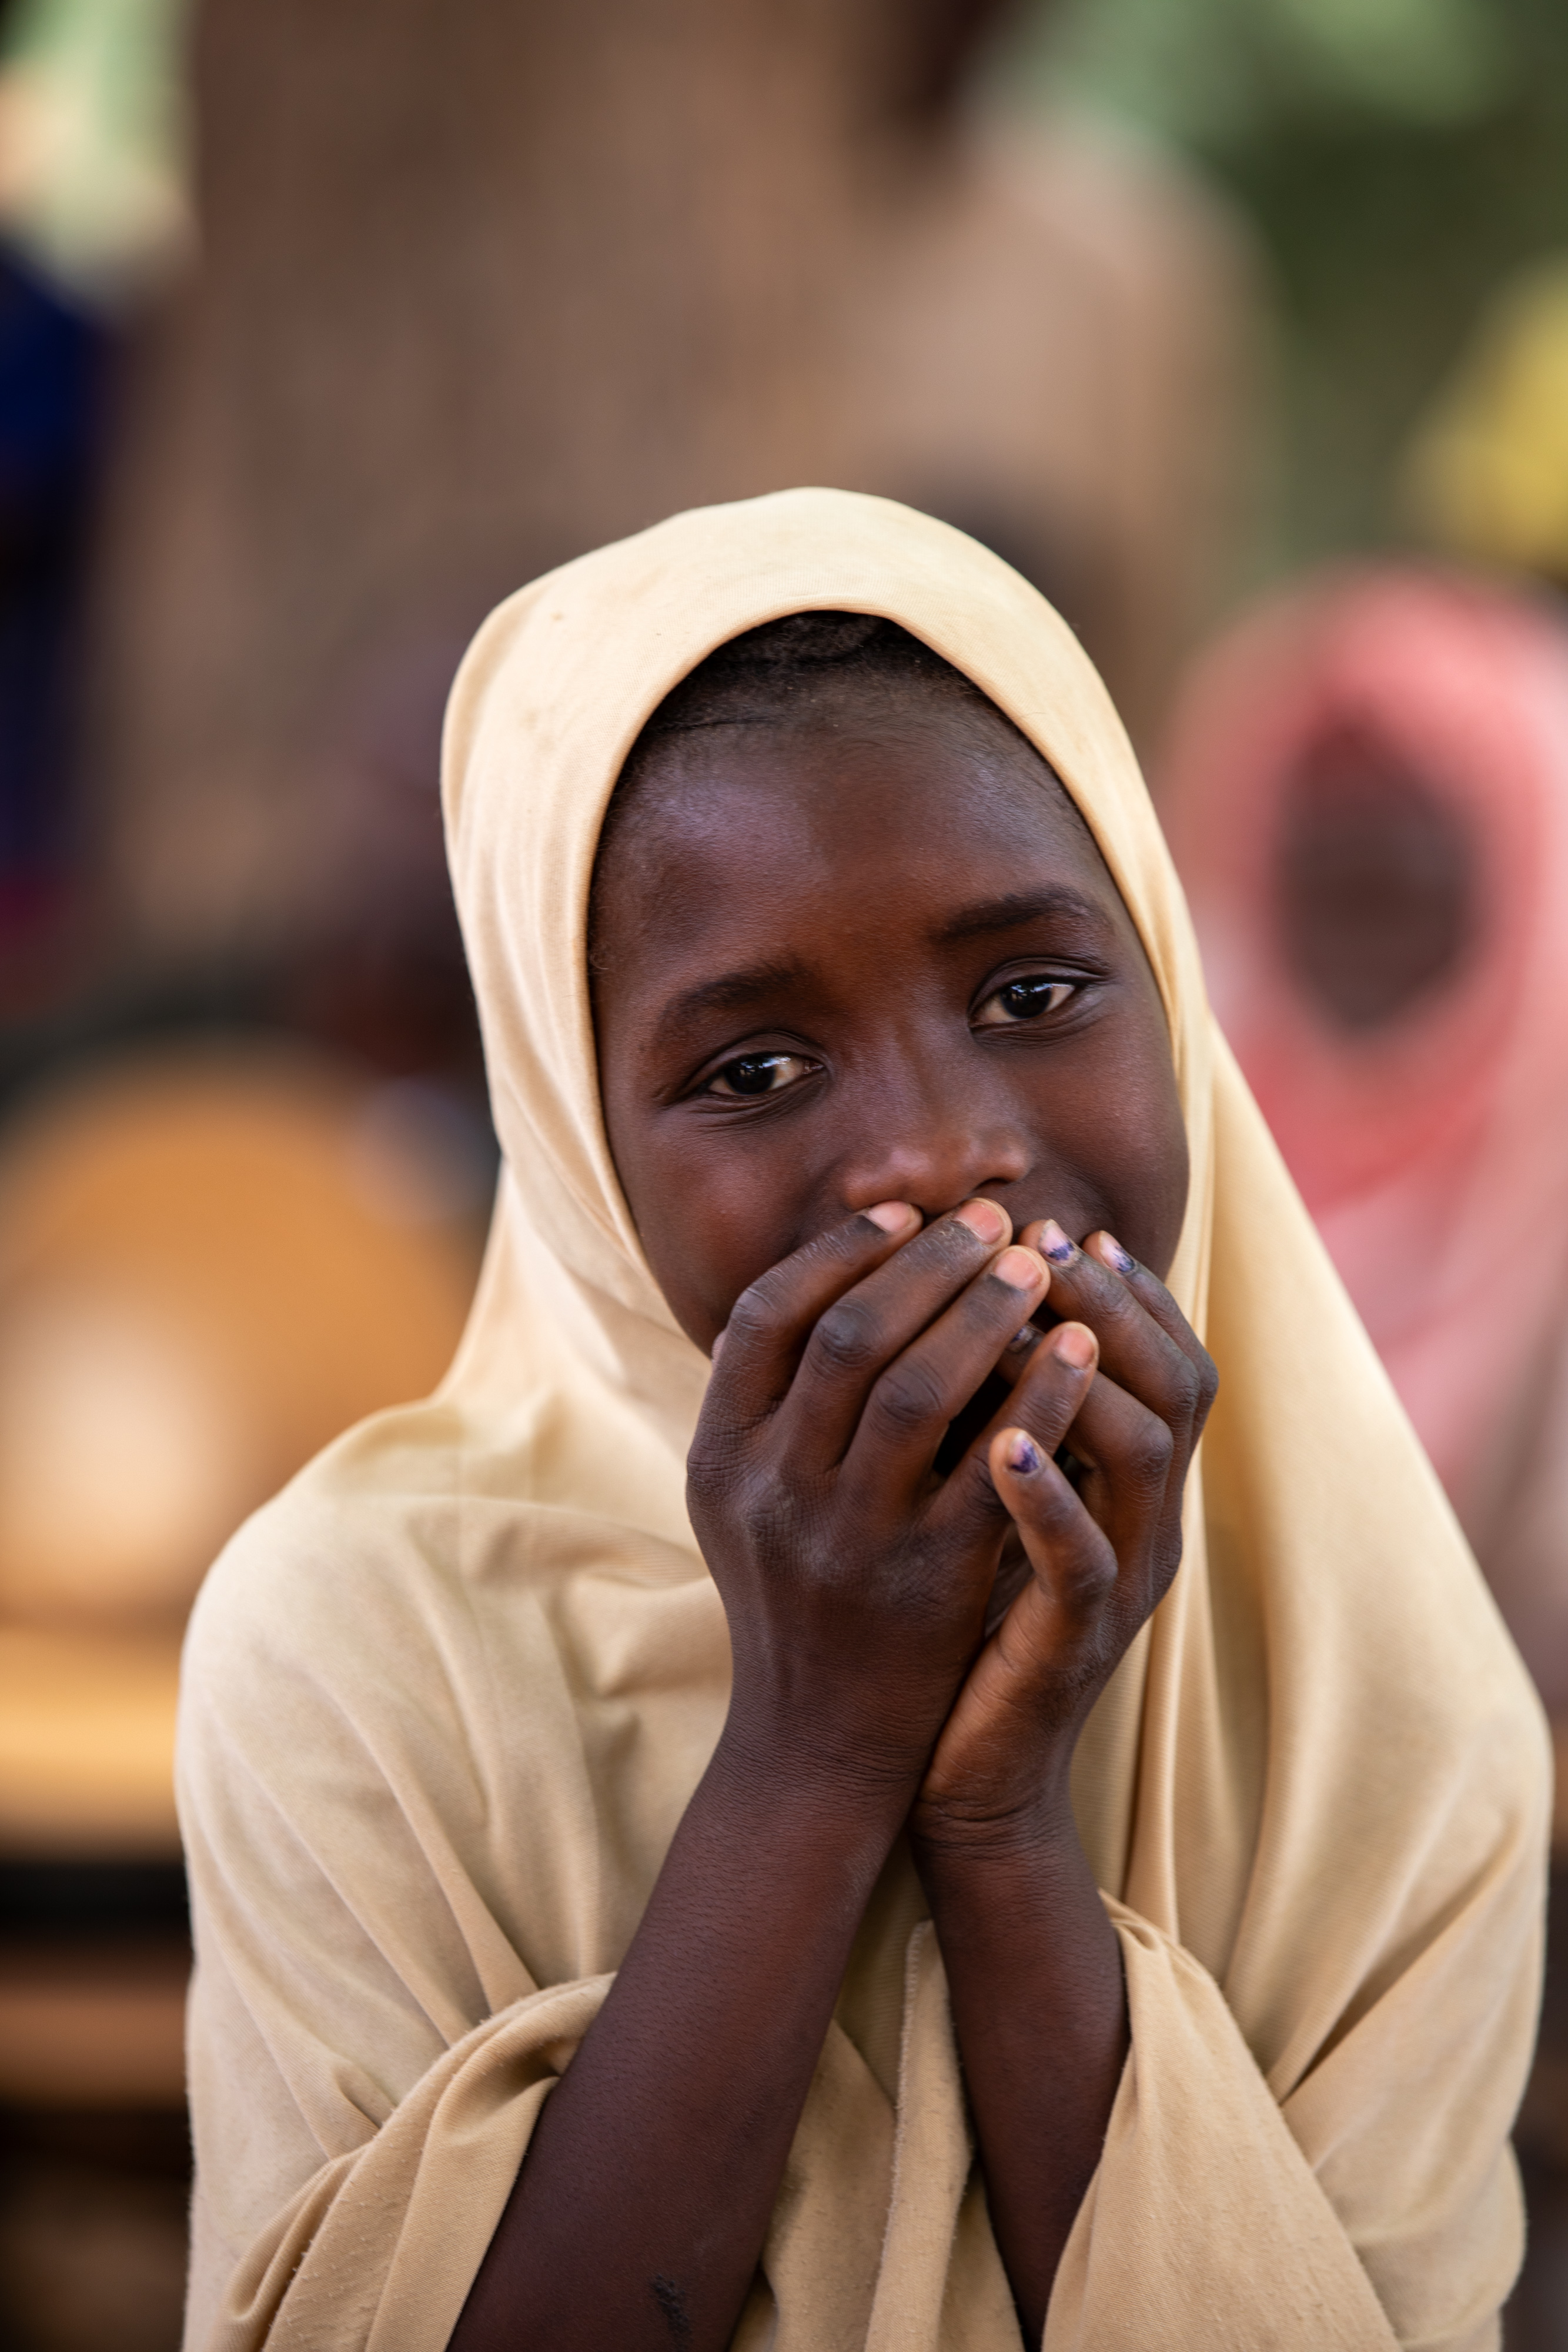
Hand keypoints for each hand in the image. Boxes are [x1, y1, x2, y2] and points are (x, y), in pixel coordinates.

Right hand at [688, 1198, 1056, 1799]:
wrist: (815, 1744)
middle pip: (847, 1336)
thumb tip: (831, 1266)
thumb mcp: (742, 1498)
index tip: (905, 1210)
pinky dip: (1040, 1395)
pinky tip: (1080, 1350)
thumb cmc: (792, 1598)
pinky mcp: (928, 1580)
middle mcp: (772, 1491)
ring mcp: (847, 1537)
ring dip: (985, 1312)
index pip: (765, 1316)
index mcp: (720, 1456)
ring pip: (918, 1389)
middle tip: (995, 1218)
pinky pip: (993, 1466)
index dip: (838, 1251)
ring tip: (1042, 1263)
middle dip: (928, 1263)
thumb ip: (767, 1399)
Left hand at [912, 1223, 1215, 1848]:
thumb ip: (994, 1411)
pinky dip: (1046, 1493)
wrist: (962, 1775)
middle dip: (1113, 1304)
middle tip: (1045, 1245)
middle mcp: (1146, 1525)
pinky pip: (1080, 1558)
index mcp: (1133, 1488)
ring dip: (1085, 1373)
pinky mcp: (1073, 1643)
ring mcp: (1119, 1584)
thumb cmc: (962, 1619)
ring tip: (1025, 1316)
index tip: (1061, 1227)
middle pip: (1177, 1386)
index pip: (1171, 1361)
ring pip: (1144, 1455)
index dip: (1128, 1290)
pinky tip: (999, 1443)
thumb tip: (954, 1298)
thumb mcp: (984, 1498)